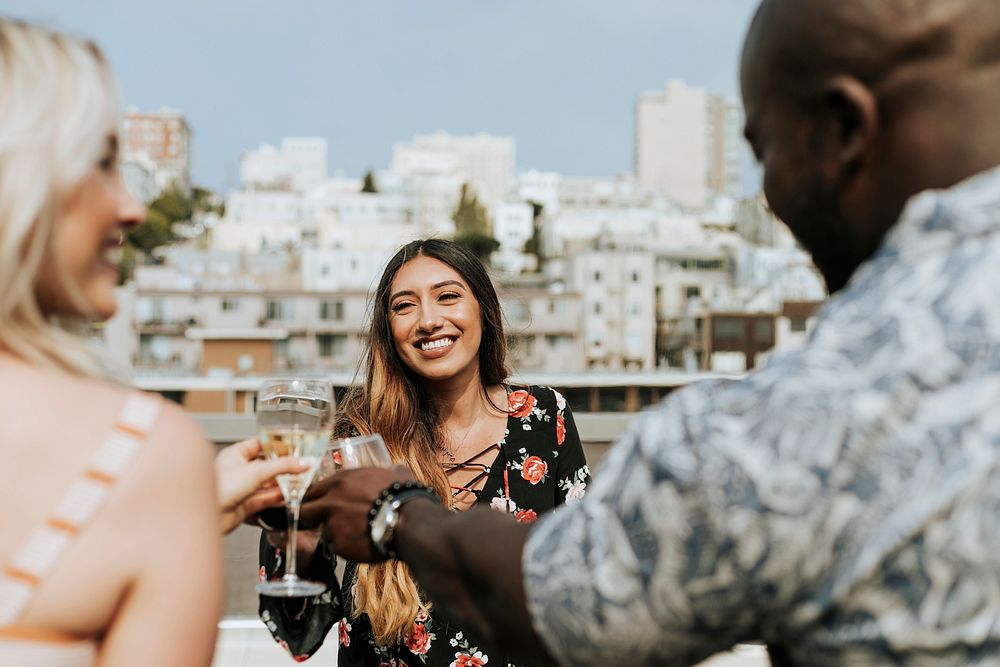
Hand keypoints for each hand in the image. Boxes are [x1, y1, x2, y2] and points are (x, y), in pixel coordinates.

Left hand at [215, 438, 310, 533]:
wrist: (207, 516)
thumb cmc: (220, 488)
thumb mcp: (258, 470)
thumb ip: (285, 466)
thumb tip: (306, 462)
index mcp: (236, 454)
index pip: (261, 444)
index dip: (278, 444)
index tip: (295, 446)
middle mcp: (238, 470)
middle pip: (267, 465)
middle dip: (284, 466)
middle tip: (301, 464)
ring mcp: (242, 488)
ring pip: (267, 483)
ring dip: (283, 483)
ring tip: (301, 480)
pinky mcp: (245, 505)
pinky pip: (266, 498)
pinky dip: (278, 497)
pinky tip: (290, 496)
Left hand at [299, 465, 415, 561]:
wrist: (408, 520)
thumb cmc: (404, 495)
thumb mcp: (395, 474)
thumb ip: (389, 471)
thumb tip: (395, 469)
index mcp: (342, 480)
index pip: (312, 489)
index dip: (314, 498)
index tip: (319, 503)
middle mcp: (331, 500)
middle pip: (304, 509)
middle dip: (308, 516)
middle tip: (317, 522)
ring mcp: (332, 523)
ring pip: (321, 530)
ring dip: (331, 533)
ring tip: (350, 535)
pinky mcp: (338, 544)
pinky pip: (336, 546)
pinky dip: (345, 546)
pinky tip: (360, 543)